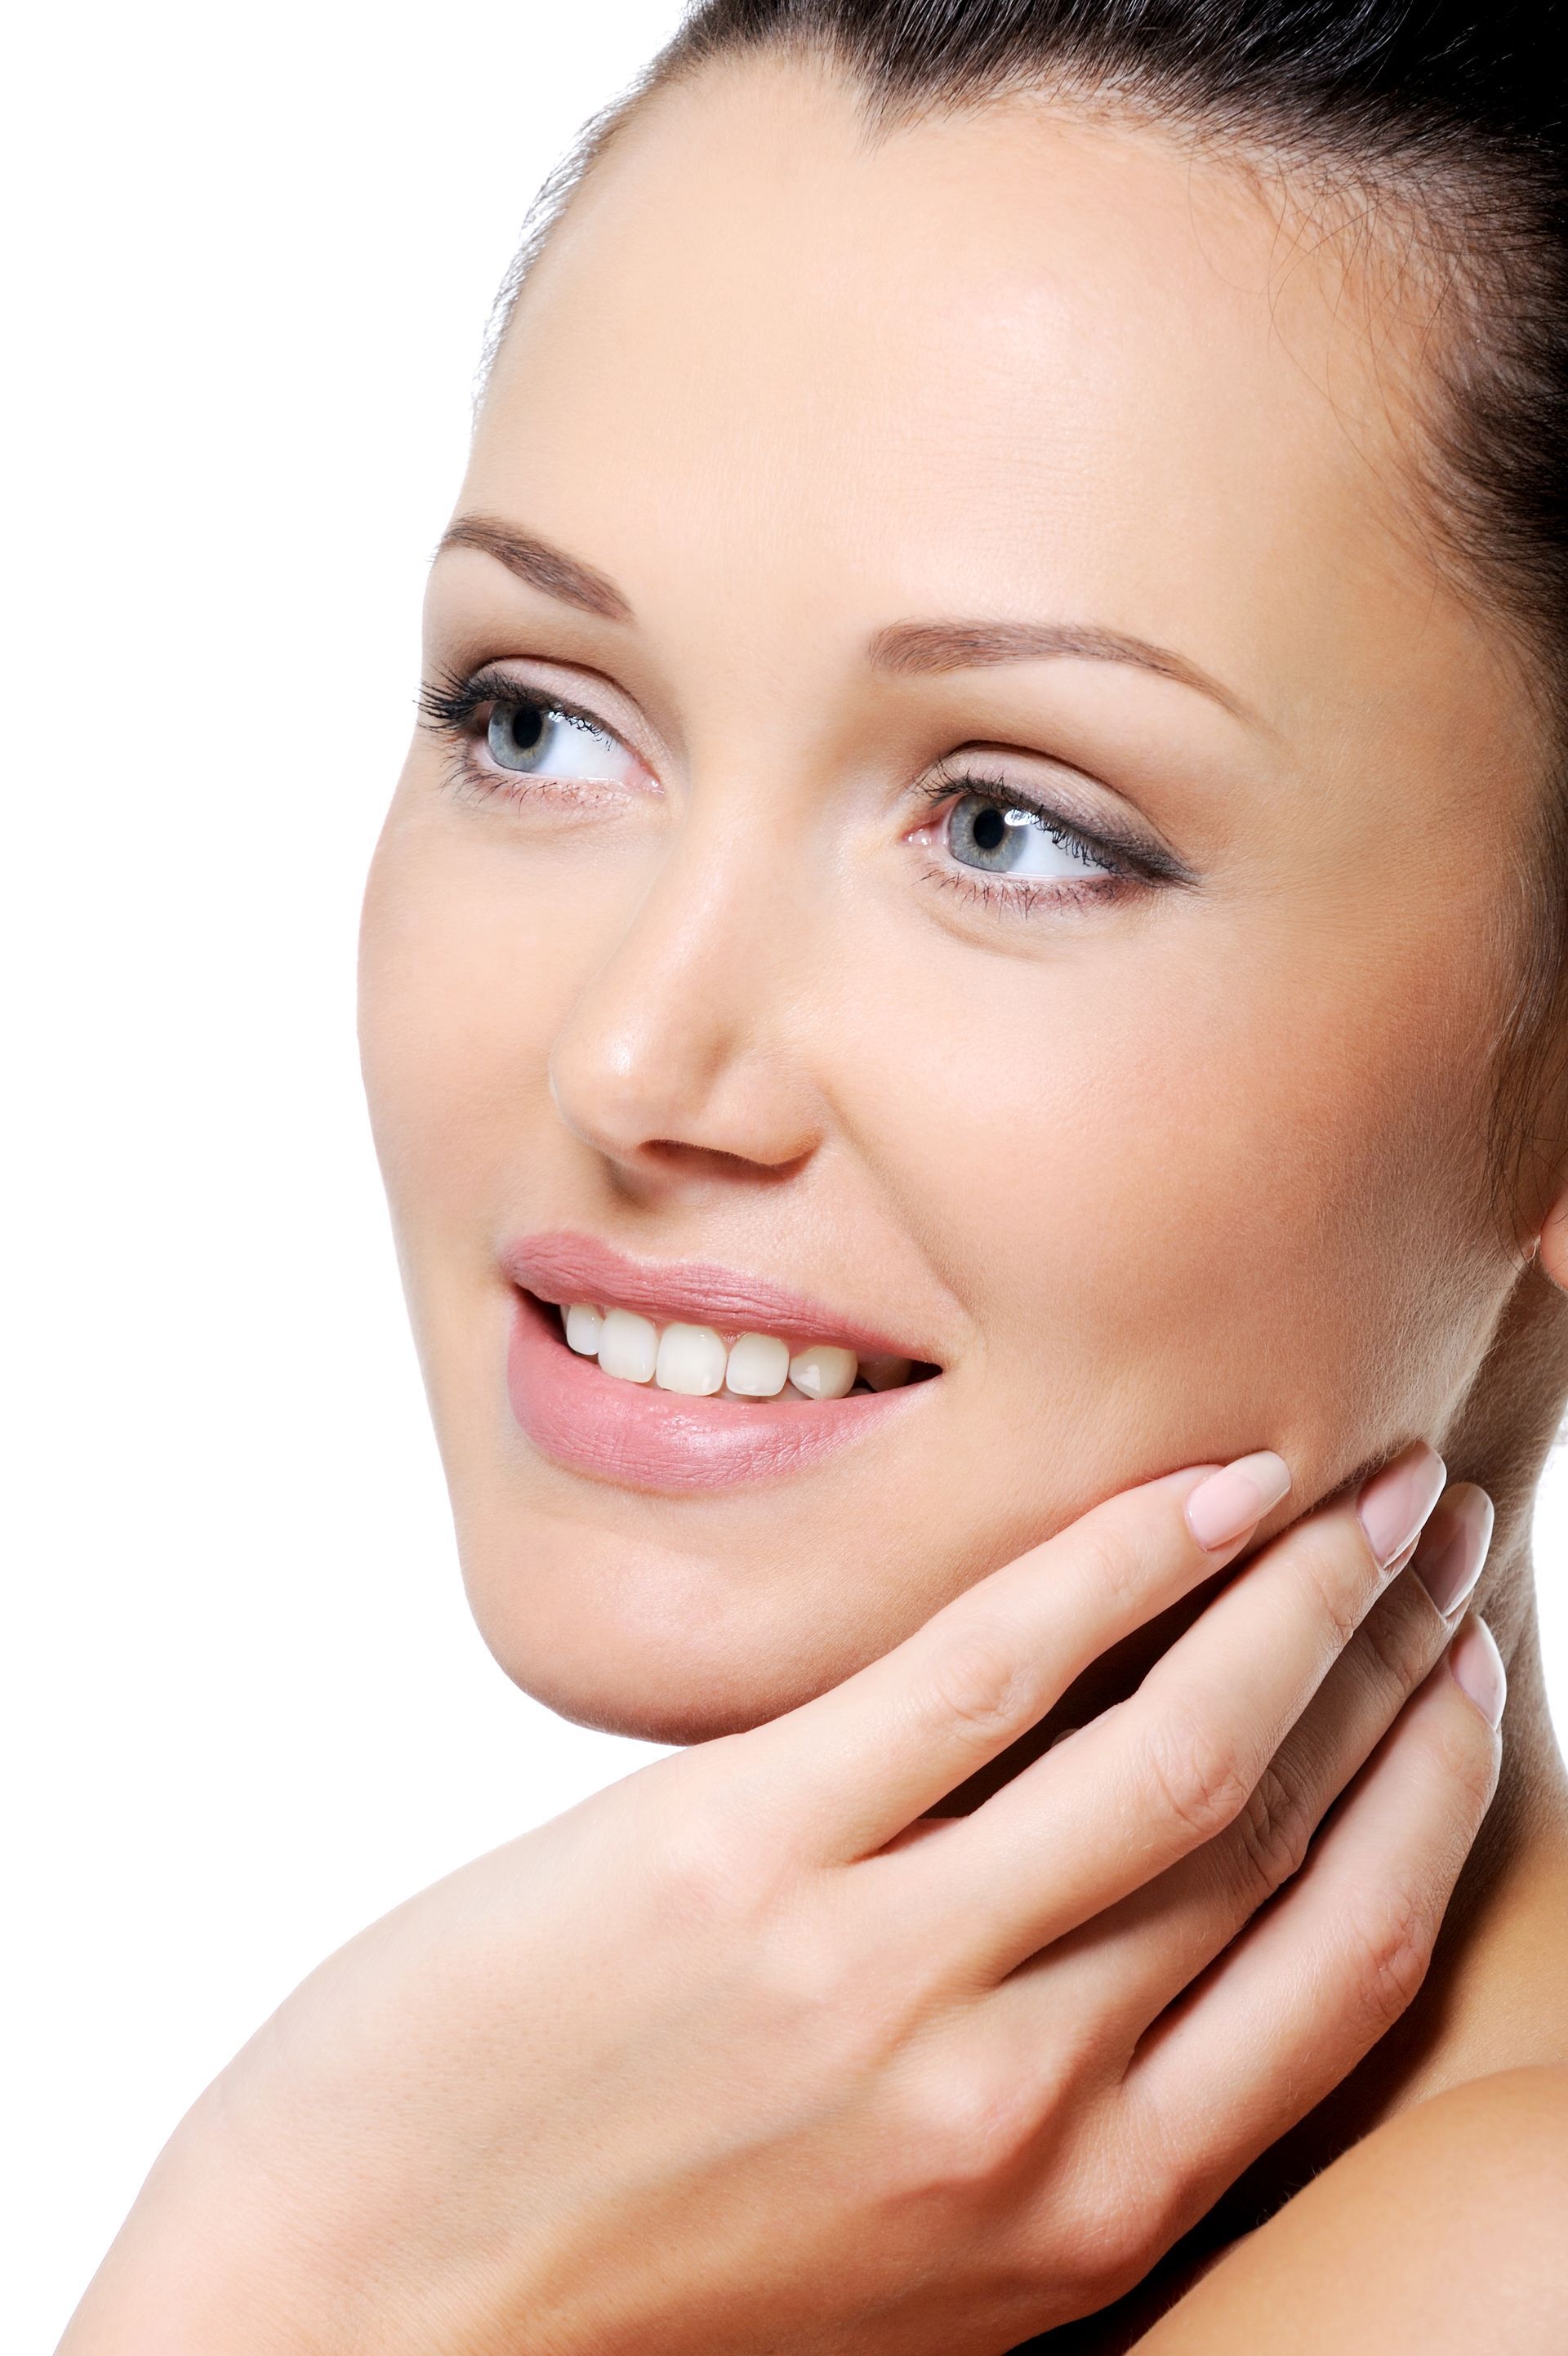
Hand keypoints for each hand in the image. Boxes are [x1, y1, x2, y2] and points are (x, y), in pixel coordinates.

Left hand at [60, 1443, 1501, 2355]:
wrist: (349, 2323)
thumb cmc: (625, 2287)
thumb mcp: (903, 2266)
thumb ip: (1044, 2122)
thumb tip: (1161, 1943)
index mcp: (1082, 2215)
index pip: (1344, 1969)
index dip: (1435, 1797)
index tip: (1471, 1679)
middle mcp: (1022, 2104)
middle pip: (1280, 1829)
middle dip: (1396, 1662)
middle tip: (1446, 1537)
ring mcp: (885, 1972)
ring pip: (1176, 1741)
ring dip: (1299, 1588)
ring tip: (1363, 1484)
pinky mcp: (742, 1852)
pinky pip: (987, 1671)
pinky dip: (1117, 1562)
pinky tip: (1197, 1489)